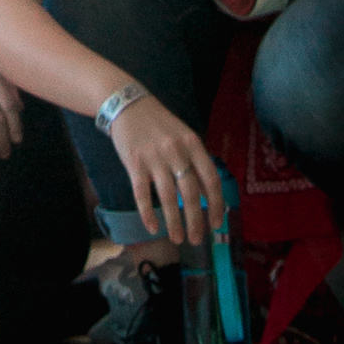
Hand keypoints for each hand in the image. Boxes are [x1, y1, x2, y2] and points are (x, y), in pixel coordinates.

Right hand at [101, 92, 224, 246]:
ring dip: (174, 222)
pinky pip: (142, 193)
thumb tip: (207, 196)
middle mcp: (176, 151)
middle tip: (196, 239)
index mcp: (193, 144)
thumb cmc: (159, 124)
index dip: (216, 205)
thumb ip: (196, 162)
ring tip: (177, 239)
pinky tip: (152, 228)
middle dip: (195, 220)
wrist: (126, 104)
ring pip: (167, 197)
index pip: (210, 179)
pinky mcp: (134, 163)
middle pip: (190, 193)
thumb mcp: (183, 136)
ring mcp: (154, 157)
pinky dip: (147, 213)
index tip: (217, 224)